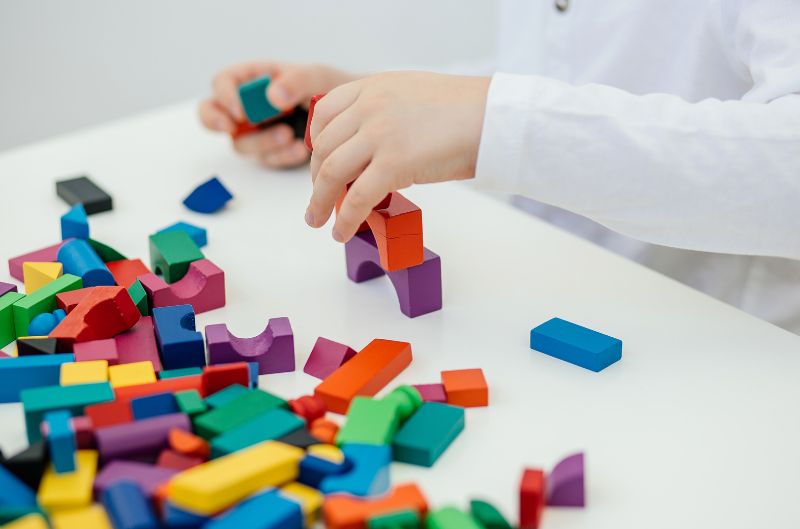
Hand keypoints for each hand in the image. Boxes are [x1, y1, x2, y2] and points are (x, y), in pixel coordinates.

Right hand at [198, 62, 358, 167]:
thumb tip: (272, 96)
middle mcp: (249, 105)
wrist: (356, 117)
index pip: (222, 82)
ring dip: (261, 142)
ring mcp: (257, 131)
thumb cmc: (332, 88)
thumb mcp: (317, 76)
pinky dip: (281, 156)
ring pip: (241, 143)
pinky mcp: (272, 153)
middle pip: (212, 114)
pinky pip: (266, 160)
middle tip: (231, 127)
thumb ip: (295, 80)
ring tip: (290, 136)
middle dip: (216, 121)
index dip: (224, 96)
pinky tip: (301, 150)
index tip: (241, 110)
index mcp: (254, 78)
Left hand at [305, 71, 489, 241]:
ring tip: (319, 221)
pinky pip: (357, 198)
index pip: (324, 115)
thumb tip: (368, 151)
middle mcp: (369, 106)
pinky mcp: (394, 163)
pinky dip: (345, 219)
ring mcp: (379, 134)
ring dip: (320, 202)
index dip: (316, 146)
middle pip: (323, 148)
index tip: (319, 166)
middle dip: (316, 179)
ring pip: (331, 173)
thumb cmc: (464, 111)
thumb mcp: (411, 96)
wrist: (494, 116)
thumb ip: (383, 114)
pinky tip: (341, 233)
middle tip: (319, 200)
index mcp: (372, 87)